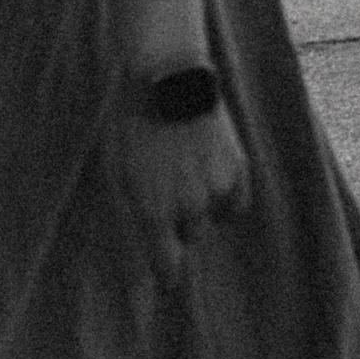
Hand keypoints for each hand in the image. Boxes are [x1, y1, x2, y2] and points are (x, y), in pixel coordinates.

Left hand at [124, 102, 248, 279]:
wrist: (167, 83)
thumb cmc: (132, 128)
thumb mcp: (121, 173)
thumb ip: (139, 210)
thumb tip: (154, 240)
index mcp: (152, 213)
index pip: (168, 267)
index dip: (168, 273)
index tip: (168, 275)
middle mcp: (186, 208)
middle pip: (189, 237)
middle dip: (179, 223)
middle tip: (168, 191)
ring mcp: (215, 190)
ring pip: (211, 219)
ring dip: (201, 206)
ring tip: (185, 172)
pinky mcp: (238, 171)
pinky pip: (235, 205)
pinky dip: (226, 197)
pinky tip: (210, 174)